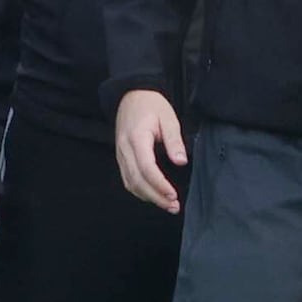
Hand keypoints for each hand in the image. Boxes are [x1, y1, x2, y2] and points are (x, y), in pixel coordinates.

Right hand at [111, 90, 189, 213]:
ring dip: (148, 197)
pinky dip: (139, 190)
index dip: (160, 185)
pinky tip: (153, 195)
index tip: (173, 195)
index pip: (146, 168)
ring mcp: (120, 154)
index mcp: (137, 139)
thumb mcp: (168, 118)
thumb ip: (174, 141)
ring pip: (130, 183)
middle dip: (156, 197)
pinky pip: (127, 179)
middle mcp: (124, 149)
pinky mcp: (121, 157)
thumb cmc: (151, 105)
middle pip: (137, 181)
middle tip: (173, 206)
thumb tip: (180, 162)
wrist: (132, 94)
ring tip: (166, 204)